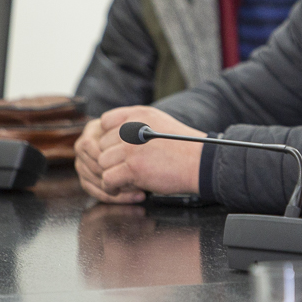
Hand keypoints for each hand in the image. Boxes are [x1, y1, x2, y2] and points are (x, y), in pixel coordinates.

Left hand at [73, 106, 204, 202]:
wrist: (199, 163)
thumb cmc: (182, 146)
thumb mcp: (158, 121)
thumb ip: (135, 123)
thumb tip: (113, 133)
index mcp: (137, 114)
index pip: (105, 122)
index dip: (108, 137)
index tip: (118, 147)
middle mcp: (131, 128)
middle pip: (101, 145)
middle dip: (111, 158)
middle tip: (125, 167)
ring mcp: (130, 148)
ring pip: (102, 162)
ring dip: (111, 173)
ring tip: (125, 178)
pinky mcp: (133, 168)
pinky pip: (108, 179)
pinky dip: (113, 187)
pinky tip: (122, 187)